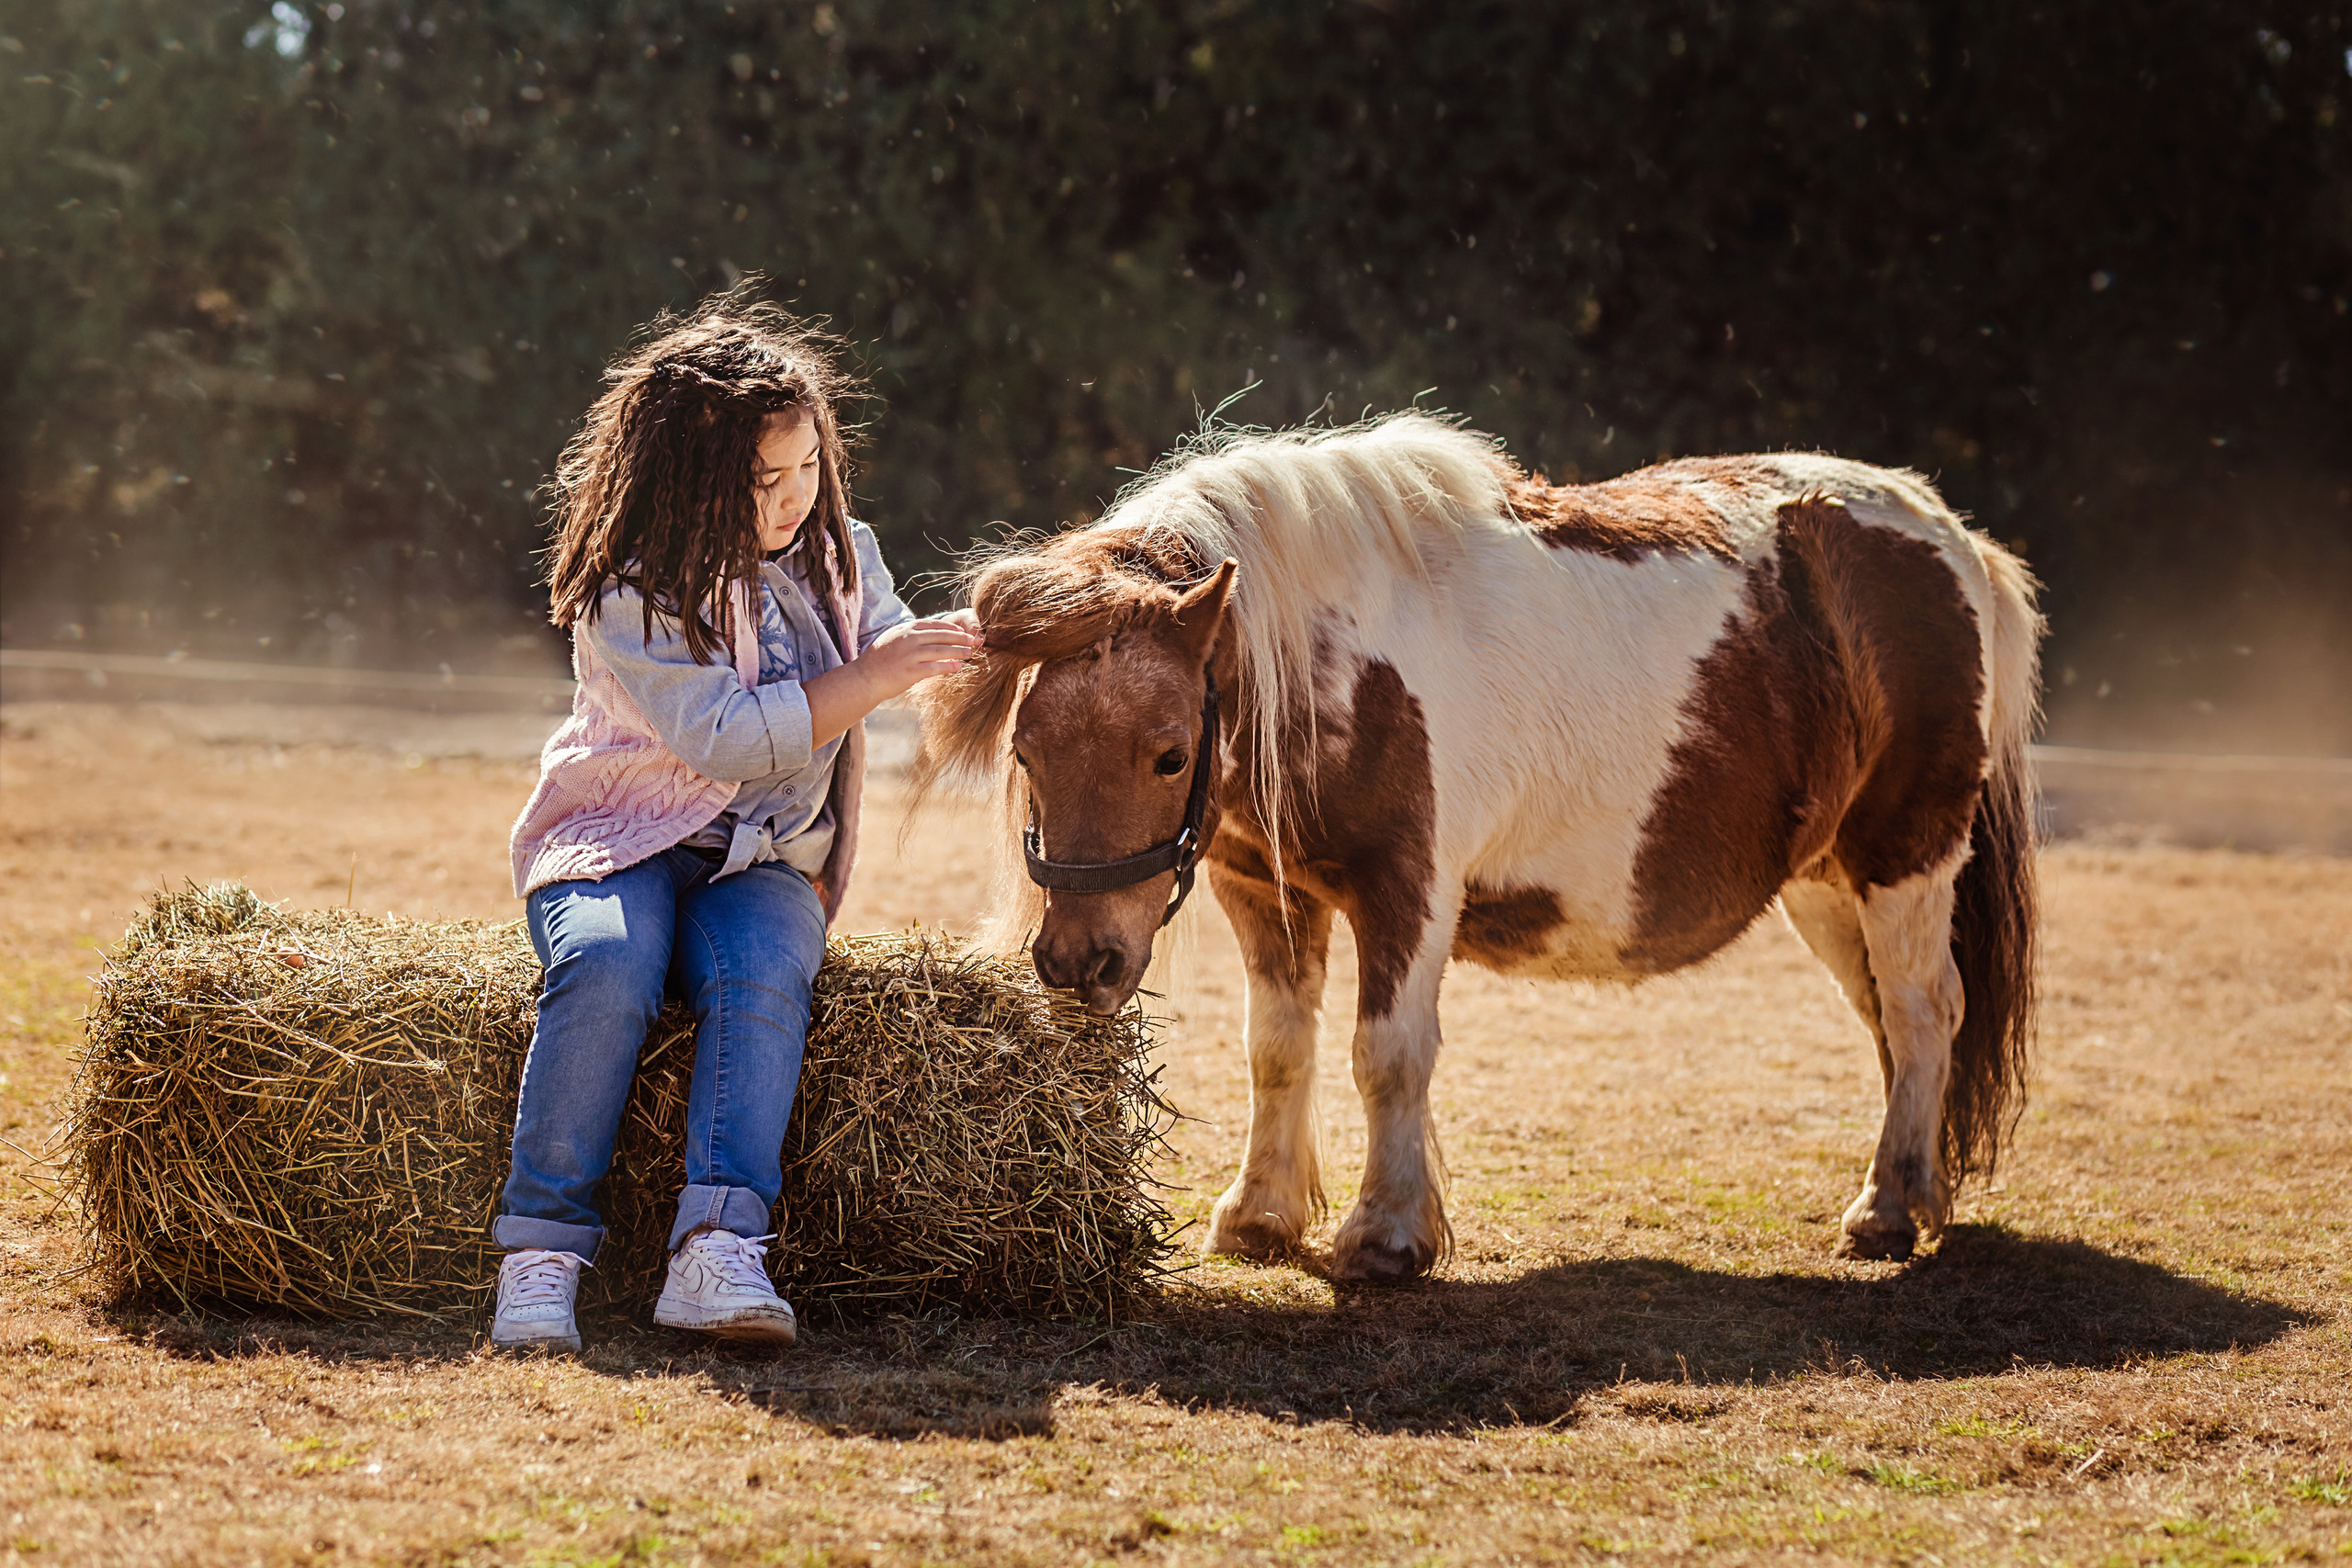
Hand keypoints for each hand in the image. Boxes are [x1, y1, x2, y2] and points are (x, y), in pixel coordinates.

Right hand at [854, 617, 980, 700]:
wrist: (864, 678)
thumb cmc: (879, 659)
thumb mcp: (894, 638)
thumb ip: (911, 635)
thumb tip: (931, 635)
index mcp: (906, 629)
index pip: (935, 624)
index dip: (952, 628)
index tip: (963, 631)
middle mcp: (909, 639)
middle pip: (942, 635)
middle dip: (961, 637)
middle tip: (974, 641)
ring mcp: (910, 655)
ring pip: (942, 650)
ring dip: (959, 651)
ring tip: (971, 653)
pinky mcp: (911, 671)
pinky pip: (935, 667)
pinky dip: (949, 666)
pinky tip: (959, 667)